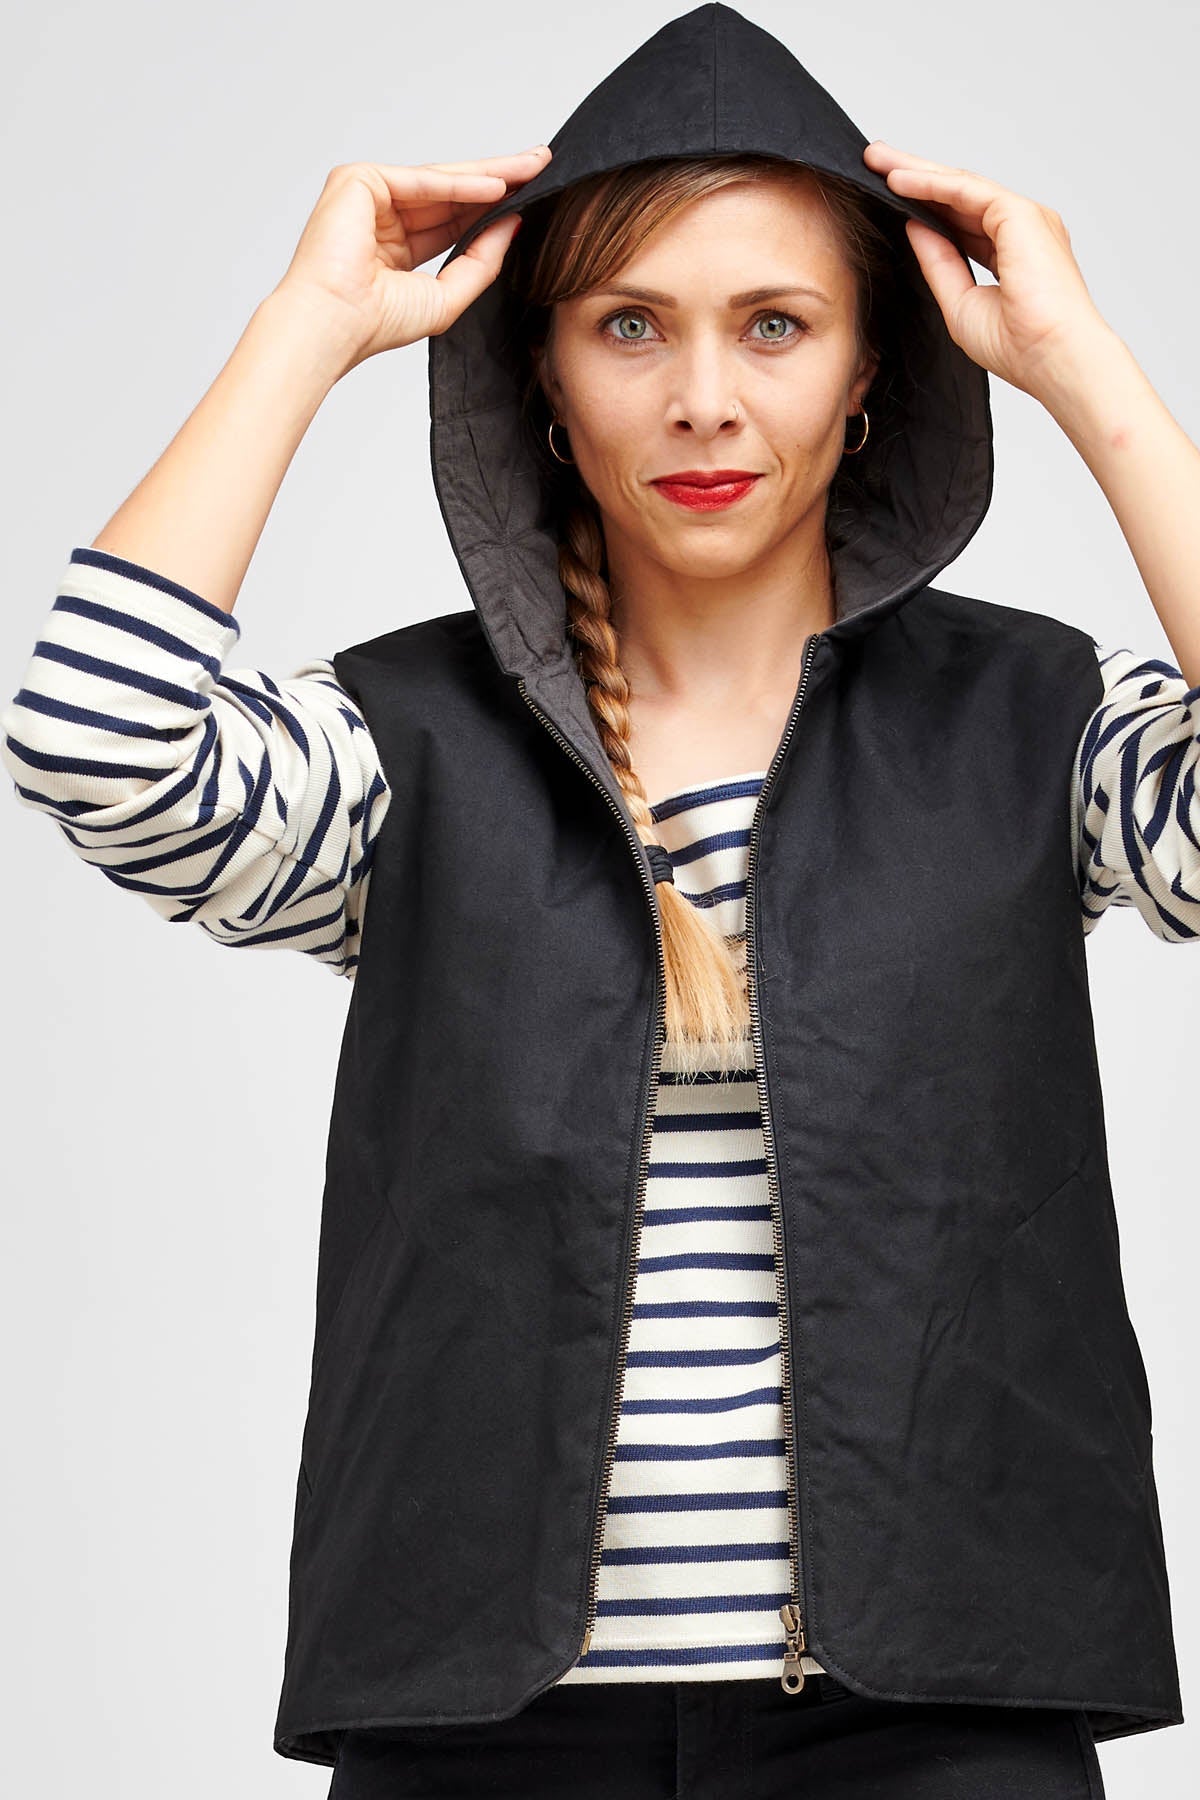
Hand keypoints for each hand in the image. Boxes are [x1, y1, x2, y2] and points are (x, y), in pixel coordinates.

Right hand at [273, 147, 551, 370]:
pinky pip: (421, 180)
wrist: (334, 325)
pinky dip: (460, 184)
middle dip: (499, 179)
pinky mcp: (359, 180)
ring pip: (441, 181)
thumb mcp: (447, 296)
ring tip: (532, 168)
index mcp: (395, 246)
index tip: (531, 194)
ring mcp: (368, 195)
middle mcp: (381, 216)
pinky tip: (498, 186)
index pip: (454, 219)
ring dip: (489, 175)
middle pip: (452, 193)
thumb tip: (514, 223)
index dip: (493, 208)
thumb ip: (482, 261)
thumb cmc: (375, 323)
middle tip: (541, 164)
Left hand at [861, 141, 1112, 401]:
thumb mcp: (960, 303)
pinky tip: (899, 179)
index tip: (888, 196)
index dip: (925, 207)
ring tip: (877, 160)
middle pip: (958, 196)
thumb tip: (915, 227)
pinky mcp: (1020, 214)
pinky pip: (967, 190)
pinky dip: (931, 183)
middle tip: (875, 160)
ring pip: (961, 185)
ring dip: (917, 171)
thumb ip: (939, 263)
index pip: (961, 222)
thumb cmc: (1018, 346)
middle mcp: (1021, 230)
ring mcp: (1024, 218)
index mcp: (1012, 254)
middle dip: (916, 176)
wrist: (1052, 358)